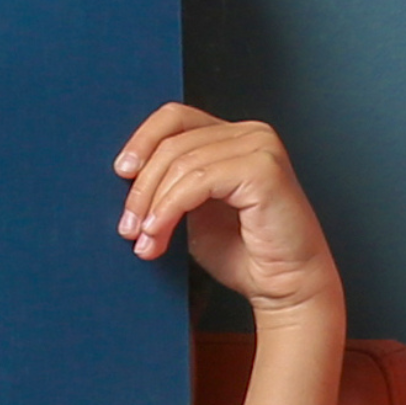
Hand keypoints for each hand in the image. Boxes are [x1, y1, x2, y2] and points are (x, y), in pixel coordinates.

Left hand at [114, 102, 337, 320]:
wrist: (284, 287)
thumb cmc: (245, 254)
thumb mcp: (193, 211)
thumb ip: (170, 187)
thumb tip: (126, 176)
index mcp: (233, 137)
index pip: (175, 118)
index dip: (142, 141)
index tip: (121, 174)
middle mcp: (250, 134)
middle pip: (172, 142)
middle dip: (141, 188)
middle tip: (128, 227)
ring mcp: (260, 147)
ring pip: (181, 164)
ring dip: (153, 206)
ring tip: (145, 240)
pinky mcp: (262, 169)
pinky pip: (197, 182)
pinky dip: (170, 209)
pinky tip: (159, 234)